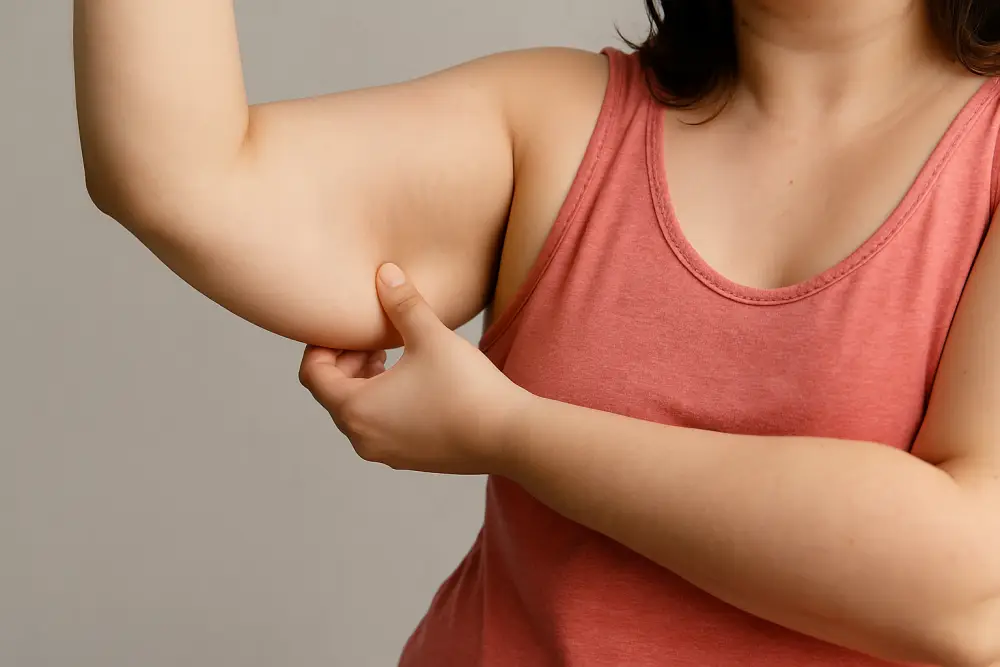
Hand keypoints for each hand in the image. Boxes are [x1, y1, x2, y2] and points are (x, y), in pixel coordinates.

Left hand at [298, 263, 530, 474]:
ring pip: (357, 412)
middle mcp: (363, 438)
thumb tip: (384, 273)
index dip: (322, 345)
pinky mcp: (410, 458)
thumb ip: (402, 303)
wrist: (509, 436)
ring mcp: (387, 453)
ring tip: (392, 355)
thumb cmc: (466, 388)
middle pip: (332, 394)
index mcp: (355, 409)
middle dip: (346, 361)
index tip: (346, 327)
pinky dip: (383, 402)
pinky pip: (380, 427)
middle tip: (374, 337)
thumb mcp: (430, 336)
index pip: (313, 374)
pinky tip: (414, 382)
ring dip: (365, 382)